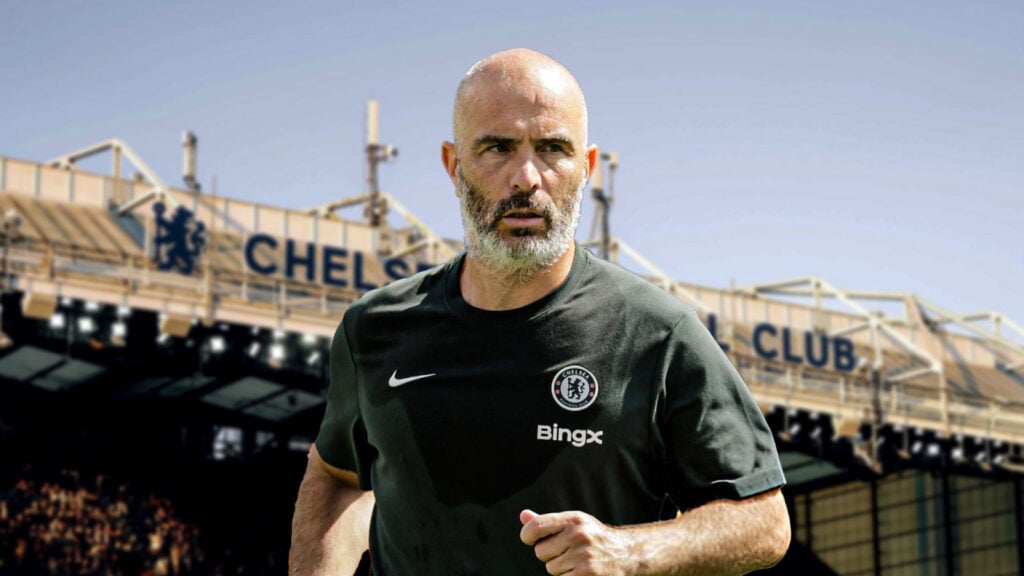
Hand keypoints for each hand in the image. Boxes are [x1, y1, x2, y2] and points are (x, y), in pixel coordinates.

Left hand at [519, 509, 637, 574]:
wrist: (626, 553)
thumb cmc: (592, 537)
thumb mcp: (574, 524)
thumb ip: (547, 522)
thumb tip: (523, 516)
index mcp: (573, 520)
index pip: (536, 526)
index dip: (527, 535)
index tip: (531, 539)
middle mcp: (578, 535)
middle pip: (540, 552)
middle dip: (550, 555)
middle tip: (567, 552)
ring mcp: (583, 556)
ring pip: (551, 568)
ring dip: (561, 569)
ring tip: (578, 562)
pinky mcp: (586, 575)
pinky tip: (581, 572)